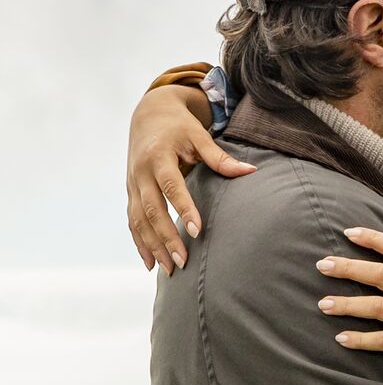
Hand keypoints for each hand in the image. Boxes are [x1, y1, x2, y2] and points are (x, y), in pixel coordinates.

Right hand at [126, 85, 254, 273]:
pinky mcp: (130, 192)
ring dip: (152, 246)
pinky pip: (132, 221)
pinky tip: (150, 264)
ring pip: (138, 220)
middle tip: (183, 261)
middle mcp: (140, 172)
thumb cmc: (179, 126)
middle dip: (166, 237)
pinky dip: (140, 243)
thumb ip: (220, 157)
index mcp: (158, 156)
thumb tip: (250, 171)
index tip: (196, 231)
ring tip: (169, 270)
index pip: (171, 186)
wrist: (148, 114)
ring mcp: (132, 184)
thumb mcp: (199, 135)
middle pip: (151, 209)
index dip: (182, 208)